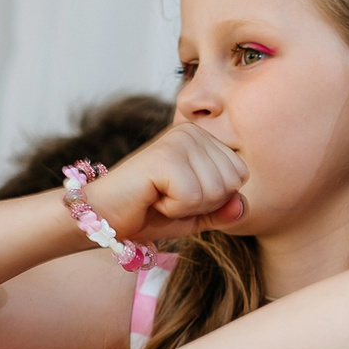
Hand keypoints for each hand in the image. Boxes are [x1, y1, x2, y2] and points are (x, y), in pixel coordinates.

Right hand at [86, 121, 248, 241]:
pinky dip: (173, 208)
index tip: (181, 195)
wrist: (105, 216)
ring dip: (186, 207)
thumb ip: (224, 210)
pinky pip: (193, 197)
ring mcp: (178, 140)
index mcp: (204, 139)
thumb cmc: (149, 212)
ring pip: (215, 192)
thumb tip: (243, 205)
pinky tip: (151, 197)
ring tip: (159, 196)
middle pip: (231, 183)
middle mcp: (193, 132)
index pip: (240, 176)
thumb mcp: (197, 214)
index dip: (214, 199)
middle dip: (202, 204)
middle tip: (168, 197)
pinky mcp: (164, 156)